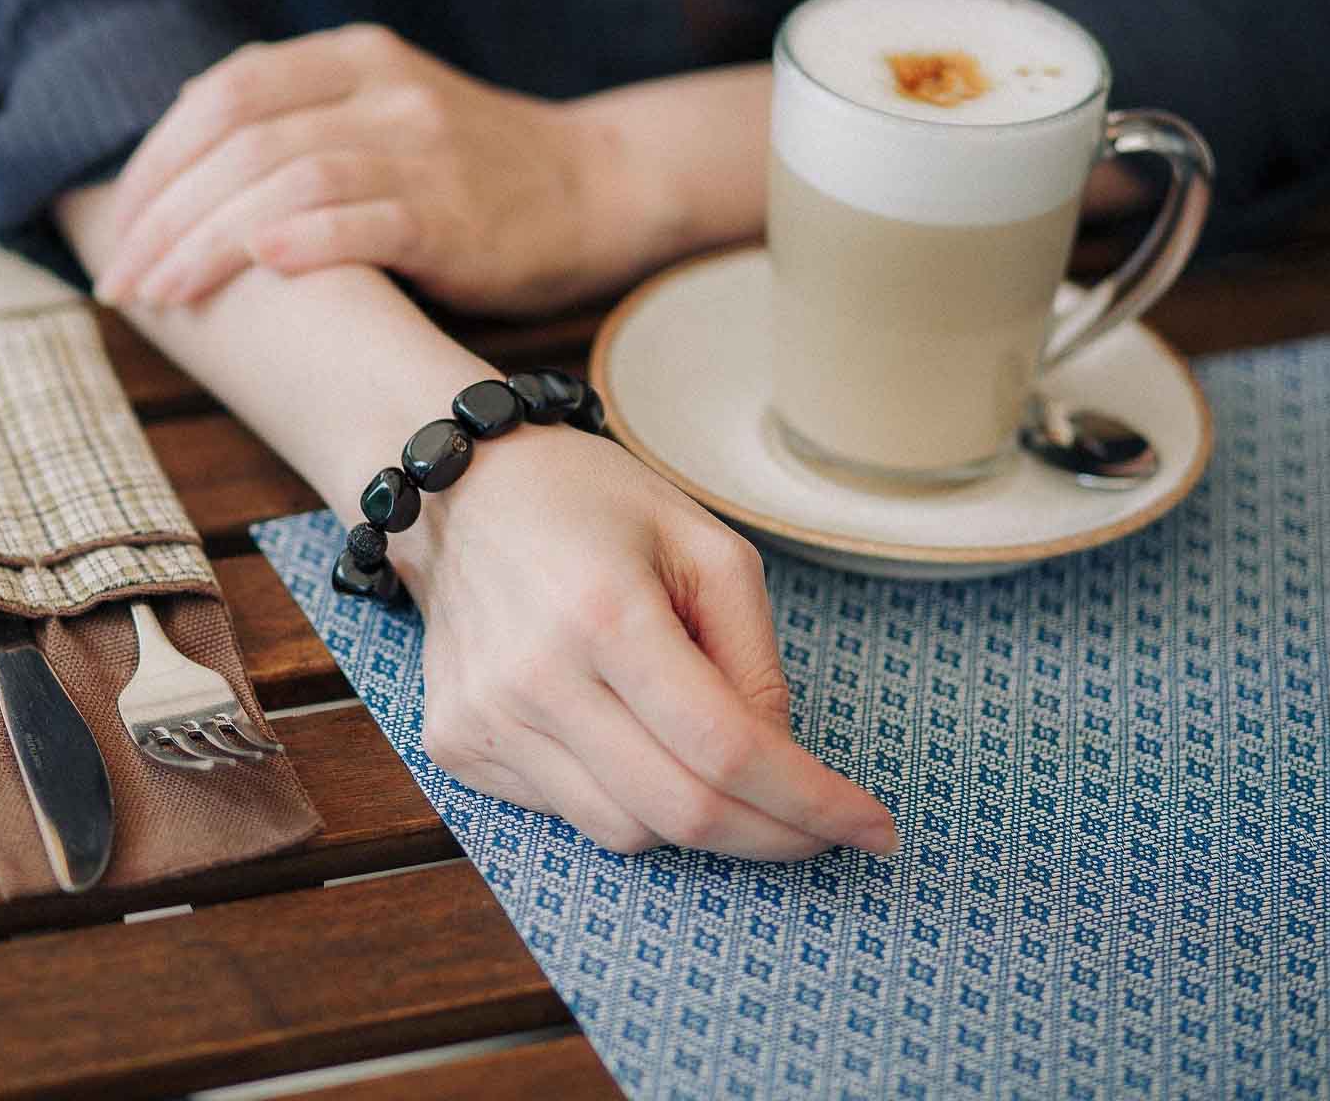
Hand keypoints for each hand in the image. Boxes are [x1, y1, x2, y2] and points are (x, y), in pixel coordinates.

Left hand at [88, 24, 628, 315]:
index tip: (117, 230)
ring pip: (288, 180)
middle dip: (166, 214)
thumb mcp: (381, 113)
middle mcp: (382, 90)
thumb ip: (296, 120)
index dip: (158, 161)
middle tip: (122, 280)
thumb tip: (181, 153)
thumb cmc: (469, 171)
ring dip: (210, 242)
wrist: (595, 188)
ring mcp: (422, 147)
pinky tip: (260, 268)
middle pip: (241, 139)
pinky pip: (368, 219)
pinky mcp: (457, 213)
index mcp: (352, 57)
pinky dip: (306, 241)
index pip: (224, 92)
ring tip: (165, 295)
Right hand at [389, 425, 899, 859]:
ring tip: (715, 763)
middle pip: (681, 812)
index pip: (726, 749)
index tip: (873, 828)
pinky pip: (567, 813)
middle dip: (775, 837)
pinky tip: (627, 735)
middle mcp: (533, 677)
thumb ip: (754, 658)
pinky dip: (622, 796)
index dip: (812, 802)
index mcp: (605, 612)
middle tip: (824, 831)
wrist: (459, 492)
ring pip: (624, 831)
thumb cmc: (590, 504)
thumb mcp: (705, 546)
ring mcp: (484, 719)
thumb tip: (779, 764)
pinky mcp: (455, 743)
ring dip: (697, 819)